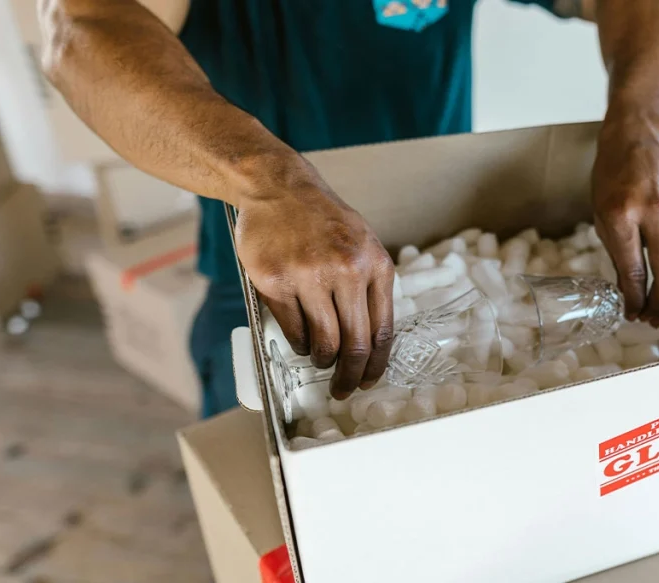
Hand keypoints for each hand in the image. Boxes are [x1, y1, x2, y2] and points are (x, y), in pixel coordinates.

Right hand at [235, 171, 394, 399]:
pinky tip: (302, 340)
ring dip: (322, 360)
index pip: (383, 331)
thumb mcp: (363, 245)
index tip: (369, 381)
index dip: (377, 365)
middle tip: (342, 389)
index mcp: (376, 264)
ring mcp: (309, 276)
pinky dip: (299, 344)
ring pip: (323, 342)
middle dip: (350, 376)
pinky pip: (293, 330)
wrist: (279, 188)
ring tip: (320, 359)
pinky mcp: (275, 281)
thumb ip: (371, 286)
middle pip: (355, 344)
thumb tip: (373, 343)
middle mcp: (347, 270)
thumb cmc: (323, 221)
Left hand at [592, 111, 658, 325]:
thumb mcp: (601, 213)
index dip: (634, 300)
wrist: (639, 135)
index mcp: (622, 214)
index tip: (630, 314)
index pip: (634, 271)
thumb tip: (630, 293)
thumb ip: (617, 252)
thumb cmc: (612, 175)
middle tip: (651, 321)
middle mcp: (654, 213)